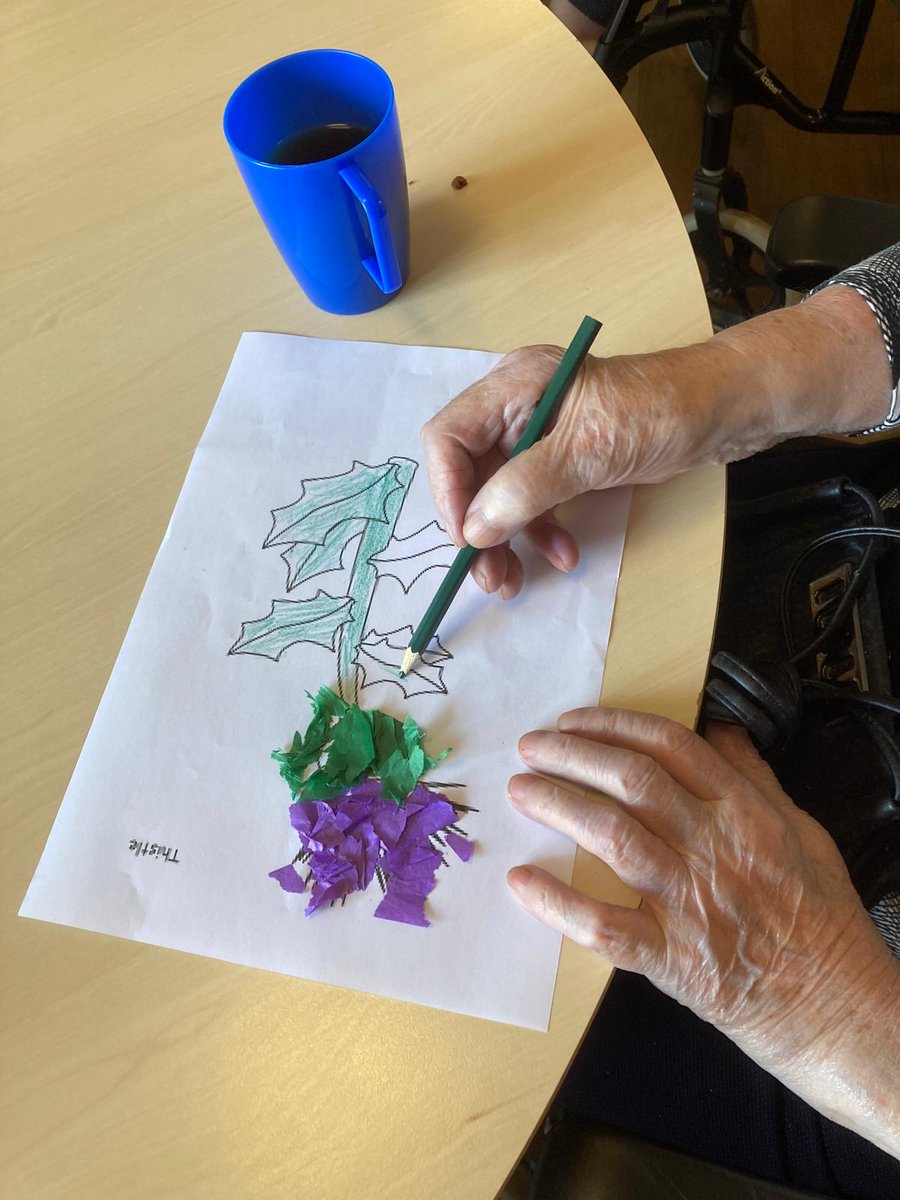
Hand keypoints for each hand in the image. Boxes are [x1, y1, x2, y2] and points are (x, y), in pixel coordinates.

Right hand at [422, 289, 893, 600]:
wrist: (726, 409)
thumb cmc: (662, 412)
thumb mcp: (590, 450)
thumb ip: (526, 488)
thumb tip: (475, 530)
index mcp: (513, 385)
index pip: (448, 437)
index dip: (447, 492)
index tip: (466, 540)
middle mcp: (517, 407)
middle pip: (468, 471)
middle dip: (475, 527)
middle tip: (488, 577)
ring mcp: (540, 434)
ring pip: (498, 493)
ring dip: (504, 539)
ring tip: (513, 582)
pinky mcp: (565, 459)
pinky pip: (533, 501)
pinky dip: (540, 531)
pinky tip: (563, 554)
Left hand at [507, 706, 899, 1153]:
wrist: (831, 1006)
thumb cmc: (818, 916)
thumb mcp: (801, 829)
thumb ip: (754, 776)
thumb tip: (718, 729)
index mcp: (744, 812)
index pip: (671, 747)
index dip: (615, 725)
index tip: (573, 720)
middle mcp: (713, 847)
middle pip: (633, 782)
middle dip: (573, 755)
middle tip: (531, 747)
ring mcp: (689, 902)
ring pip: (613, 836)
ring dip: (559, 806)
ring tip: (522, 790)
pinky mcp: (669, 957)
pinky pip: (604, 926)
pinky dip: (558, 903)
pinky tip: (522, 882)